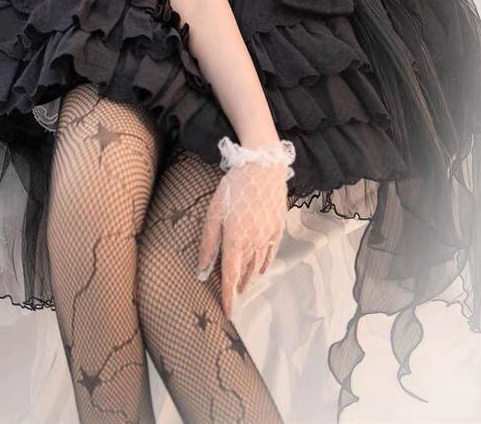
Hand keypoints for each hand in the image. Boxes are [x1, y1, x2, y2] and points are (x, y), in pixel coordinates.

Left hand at [196, 139, 291, 318]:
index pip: (230, 277)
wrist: (263, 167)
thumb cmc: (234, 187)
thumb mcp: (214, 213)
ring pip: (258, 265)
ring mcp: (268, 237)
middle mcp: (254, 243)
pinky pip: (271, 254)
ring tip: (244, 287)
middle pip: (244, 272)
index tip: (228, 313)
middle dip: (237, 286)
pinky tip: (261, 269)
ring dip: (250, 278)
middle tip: (232, 297)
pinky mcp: (278, 228)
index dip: (228, 296)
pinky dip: (265, 264)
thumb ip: (208, 243)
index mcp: (235, 240)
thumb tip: (203, 270)